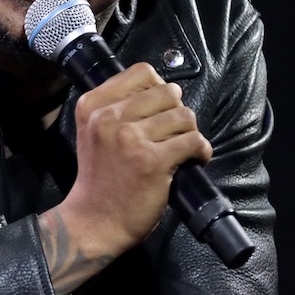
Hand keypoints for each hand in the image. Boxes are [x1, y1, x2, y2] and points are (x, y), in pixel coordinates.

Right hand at [44, 62, 211, 294]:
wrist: (95, 221)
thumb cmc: (99, 178)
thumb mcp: (93, 132)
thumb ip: (116, 106)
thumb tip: (162, 88)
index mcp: (92, 105)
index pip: (142, 72)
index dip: (159, 89)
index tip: (160, 109)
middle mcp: (108, 117)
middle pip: (167, 92)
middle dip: (177, 112)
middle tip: (173, 134)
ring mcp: (130, 138)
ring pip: (184, 116)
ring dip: (189, 132)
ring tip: (181, 149)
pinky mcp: (152, 161)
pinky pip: (194, 141)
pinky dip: (201, 151)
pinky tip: (194, 160)